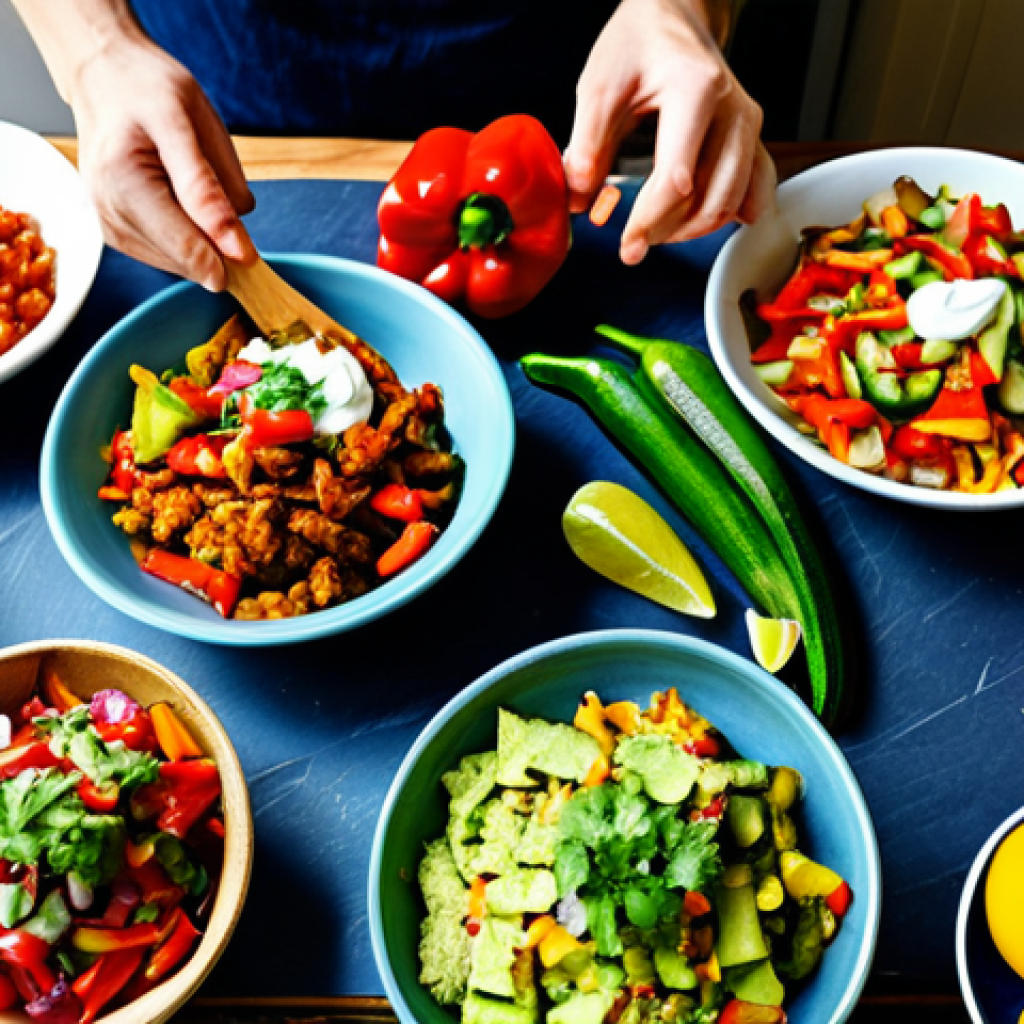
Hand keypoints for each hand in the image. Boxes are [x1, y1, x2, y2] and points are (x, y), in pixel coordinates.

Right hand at [70, 34, 255, 289]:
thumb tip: (239, 251)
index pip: (189, 249)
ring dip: (200, 238)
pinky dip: (185, 236)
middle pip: (186, 260)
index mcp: (124, 180)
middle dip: (214, 241)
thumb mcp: (192, 123)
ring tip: (188, 188)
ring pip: (180, 263)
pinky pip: (168, 255)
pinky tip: (179, 200)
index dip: (229, 255)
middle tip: (217, 197)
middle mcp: (108, 210)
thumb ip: (213, 191)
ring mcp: (107, 224)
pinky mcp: (114, 233)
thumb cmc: (149, 90)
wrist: (104, 77)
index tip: (251, 249)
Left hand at [564, 0, 775, 263]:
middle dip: (670, 231)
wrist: (673, 17)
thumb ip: (587, 144)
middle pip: (710, 198)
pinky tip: (701, 224)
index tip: (627, 248)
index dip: (649, 222)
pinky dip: (729, 217)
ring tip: (658, 232)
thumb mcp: (599, 85)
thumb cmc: (638, 46)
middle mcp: (733, 110)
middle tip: (635, 244)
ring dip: (694, 230)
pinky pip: (755, 190)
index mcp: (695, 91)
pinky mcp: (752, 139)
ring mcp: (748, 126)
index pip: (677, 179)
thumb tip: (579, 199)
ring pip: (732, 201)